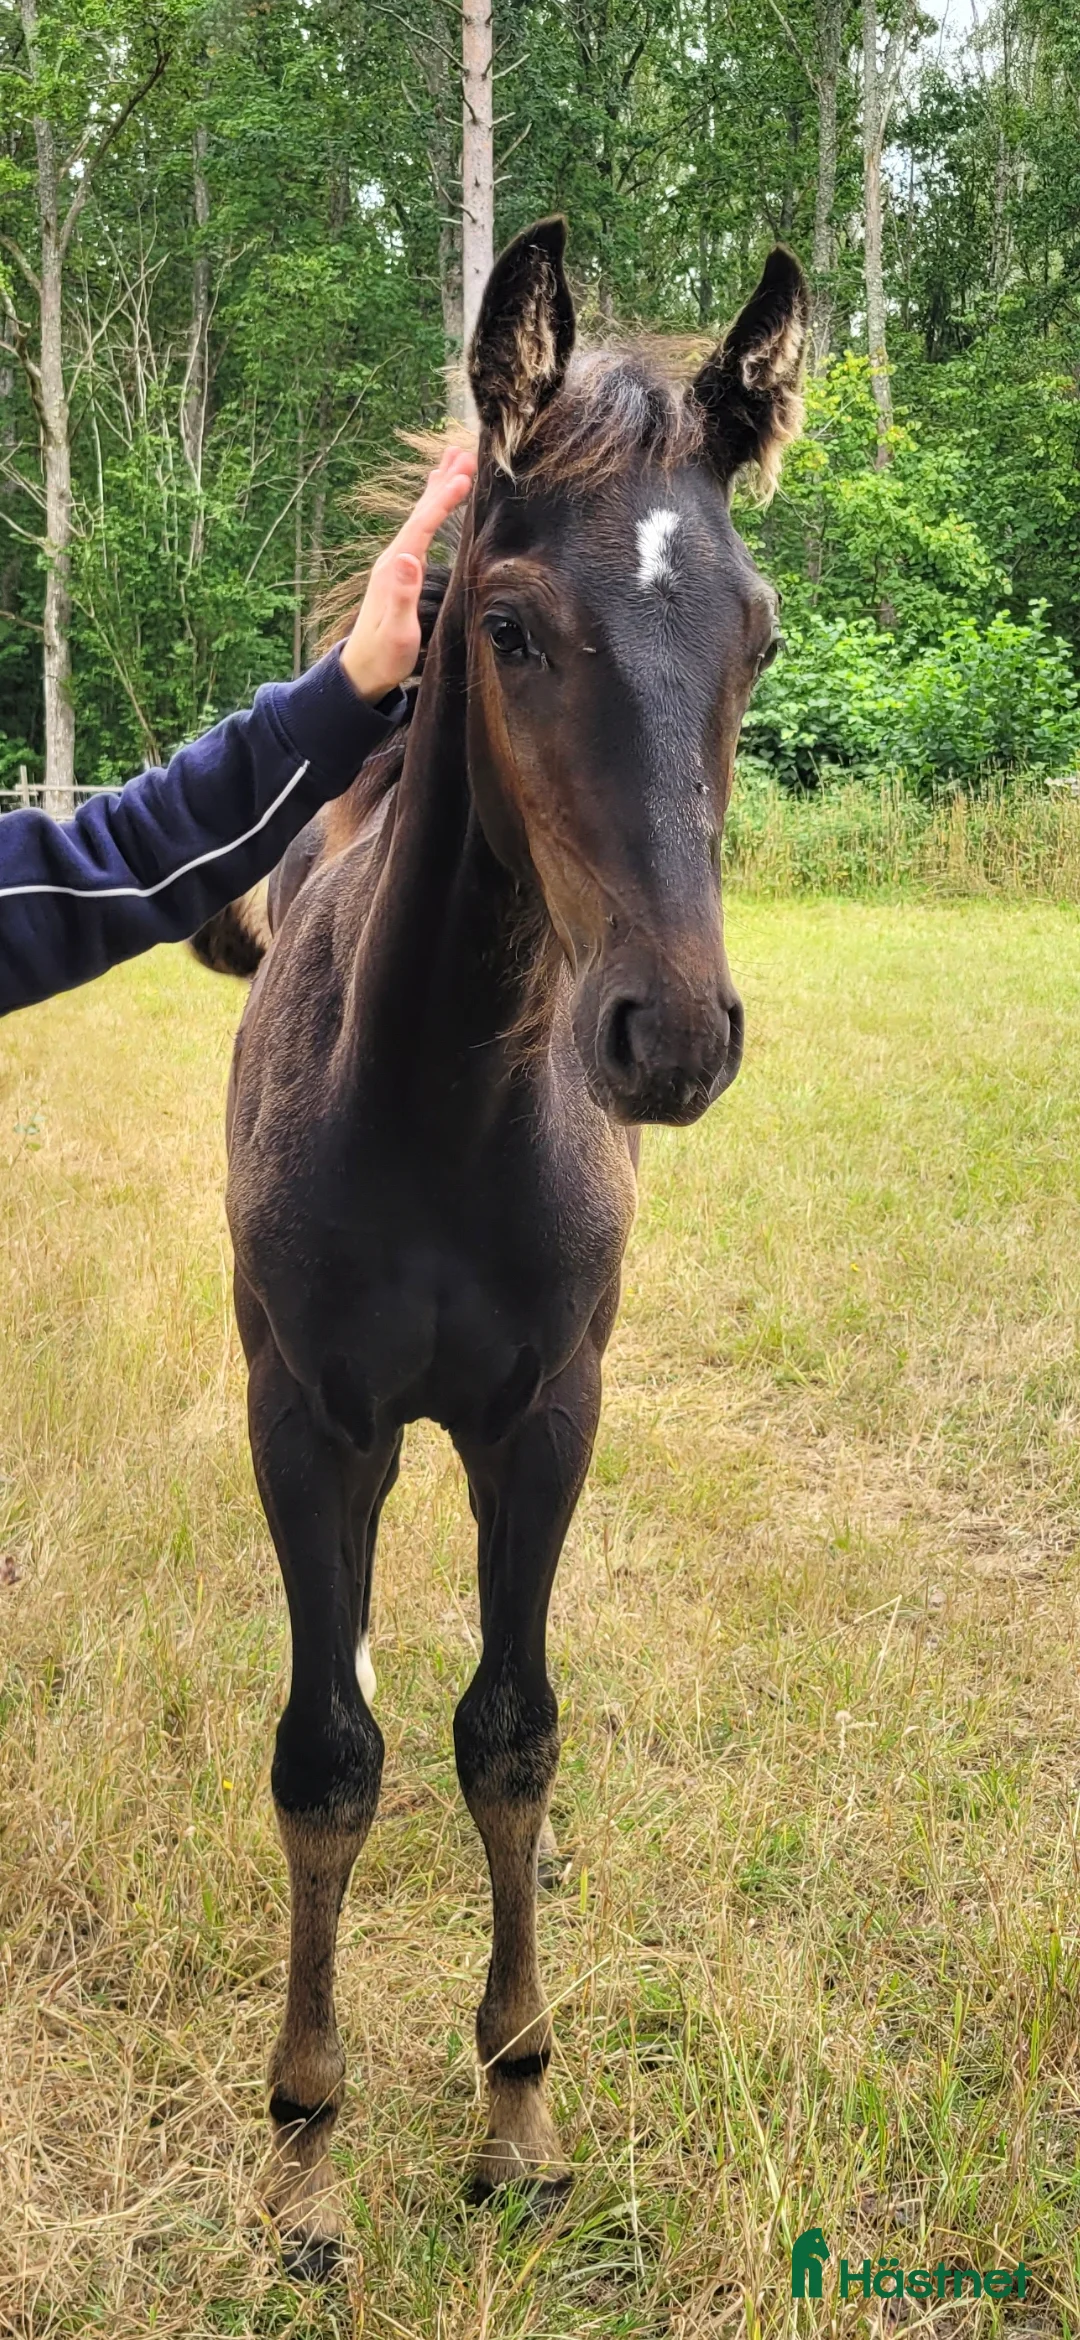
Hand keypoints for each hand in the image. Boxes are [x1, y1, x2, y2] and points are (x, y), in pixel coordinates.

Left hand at [339, 445, 476, 702]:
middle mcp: (394, 559)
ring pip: (420, 516)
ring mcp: (396, 563)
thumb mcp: (396, 630)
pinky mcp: (401, 570)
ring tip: (452, 461)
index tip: (464, 475)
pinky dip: (431, 509)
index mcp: (395, 568)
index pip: (422, 526)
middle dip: (442, 482)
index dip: (443, 500)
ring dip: (436, 489)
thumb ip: (402, 594)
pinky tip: (437, 502)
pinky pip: (420, 529)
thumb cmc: (384, 656)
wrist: (362, 671)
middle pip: (421, 512)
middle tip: (464, 452)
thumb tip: (409, 556)